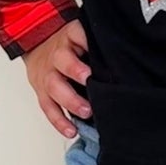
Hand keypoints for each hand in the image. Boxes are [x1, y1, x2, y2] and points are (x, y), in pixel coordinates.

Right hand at [22, 19, 91, 136]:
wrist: (38, 47)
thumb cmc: (69, 46)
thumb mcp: (82, 35)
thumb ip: (98, 43)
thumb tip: (127, 54)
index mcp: (70, 38)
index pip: (77, 34)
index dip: (86, 41)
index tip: (99, 51)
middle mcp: (56, 56)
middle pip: (62, 62)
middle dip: (75, 72)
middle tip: (90, 82)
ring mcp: (48, 75)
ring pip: (54, 87)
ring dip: (70, 101)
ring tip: (86, 112)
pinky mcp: (42, 92)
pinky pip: (48, 107)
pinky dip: (59, 121)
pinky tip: (72, 130)